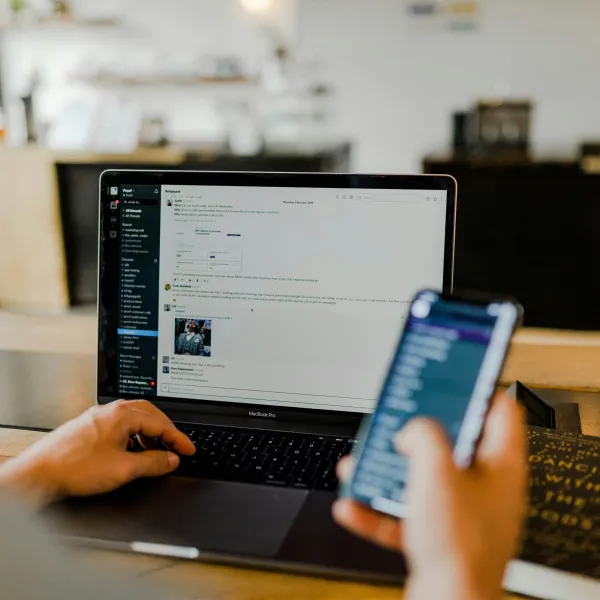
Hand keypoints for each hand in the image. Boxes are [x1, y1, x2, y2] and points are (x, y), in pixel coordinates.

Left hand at [0, 400, 195, 507]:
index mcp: (123, 414)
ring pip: (135, 419)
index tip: (188, 450)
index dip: (178, 439)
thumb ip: (153, 463)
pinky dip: (134, 435)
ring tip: (157, 452)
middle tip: (177, 447)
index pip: (160, 423)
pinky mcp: (90, 426)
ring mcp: (99, 417)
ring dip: (150, 434)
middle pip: (150, 415)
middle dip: (166, 431)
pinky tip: (133, 451)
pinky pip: (121, 424)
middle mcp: (111, 410)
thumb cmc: (75, 468)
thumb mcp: (124, 469)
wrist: (40, 473)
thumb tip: (171, 459)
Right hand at [333, 394, 527, 599]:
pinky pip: (404, 514)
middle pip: (452, 445)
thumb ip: (422, 435)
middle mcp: (485, 489)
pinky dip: (379, 508)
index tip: (453, 376)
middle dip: (417, 432)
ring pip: (422, 480)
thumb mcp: (436, 471)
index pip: (498, 411)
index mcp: (499, 467)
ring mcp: (462, 515)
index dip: (476, 388)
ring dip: (389, 470)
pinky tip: (353, 505)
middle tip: (398, 419)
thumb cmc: (458, 547)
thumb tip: (412, 430)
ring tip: (364, 462)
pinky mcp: (439, 538)